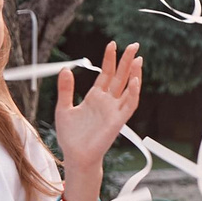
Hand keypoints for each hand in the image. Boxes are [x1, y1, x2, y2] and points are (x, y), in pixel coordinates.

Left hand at [54, 41, 142, 170]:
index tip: (112, 44)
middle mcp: (107, 102)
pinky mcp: (118, 121)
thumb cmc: (71, 136)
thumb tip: (65, 69)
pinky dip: (134, 93)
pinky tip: (135, 81)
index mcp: (95, 97)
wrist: (75, 156)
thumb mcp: (63, 108)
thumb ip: (66, 89)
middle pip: (120, 77)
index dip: (109, 59)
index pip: (106, 74)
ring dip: (134, 74)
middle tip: (134, 45)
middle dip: (127, 61)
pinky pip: (129, 105)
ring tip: (138, 59)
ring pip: (128, 88)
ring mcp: (114, 110)